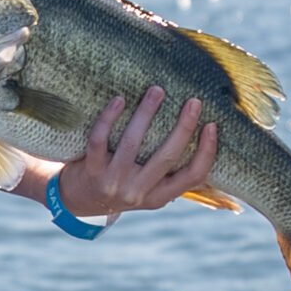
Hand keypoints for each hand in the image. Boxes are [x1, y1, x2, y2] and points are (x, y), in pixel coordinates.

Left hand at [57, 88, 217, 219]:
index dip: (207, 152)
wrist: (78, 200)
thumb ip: (170, 171)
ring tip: (157, 91)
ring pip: (133, 144)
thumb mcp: (149, 188)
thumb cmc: (122, 184)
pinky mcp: (90, 170)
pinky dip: (109, 117)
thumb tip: (206, 134)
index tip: (212, 125)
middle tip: (193, 101)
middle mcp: (137, 192)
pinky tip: (119, 99)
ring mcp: (113, 182)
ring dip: (147, 113)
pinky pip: (99, 140)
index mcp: (159, 197)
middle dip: (183, 127)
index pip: (193, 177)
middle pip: (167, 158)